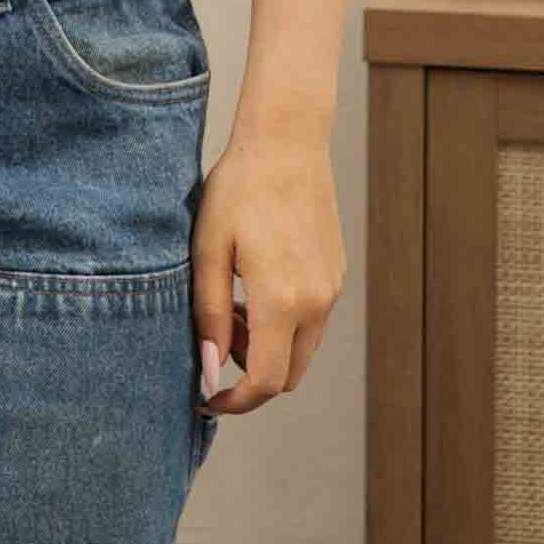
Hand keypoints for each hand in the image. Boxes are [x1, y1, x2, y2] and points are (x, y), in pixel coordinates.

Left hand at [191, 131, 346, 416]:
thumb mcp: (208, 249)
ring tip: (230, 305)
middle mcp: (316, 302)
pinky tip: (253, 286)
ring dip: (266, 349)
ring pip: (301, 350)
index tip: (206, 398)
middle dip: (249, 376)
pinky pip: (311, 320)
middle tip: (214, 341)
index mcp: (282, 300)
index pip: (265, 382)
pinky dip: (283, 325)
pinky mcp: (336, 274)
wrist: (286, 142)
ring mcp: (331, 289)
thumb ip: (209, 314)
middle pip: (287, 376)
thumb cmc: (238, 189)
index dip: (235, 401)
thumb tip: (209, 372)